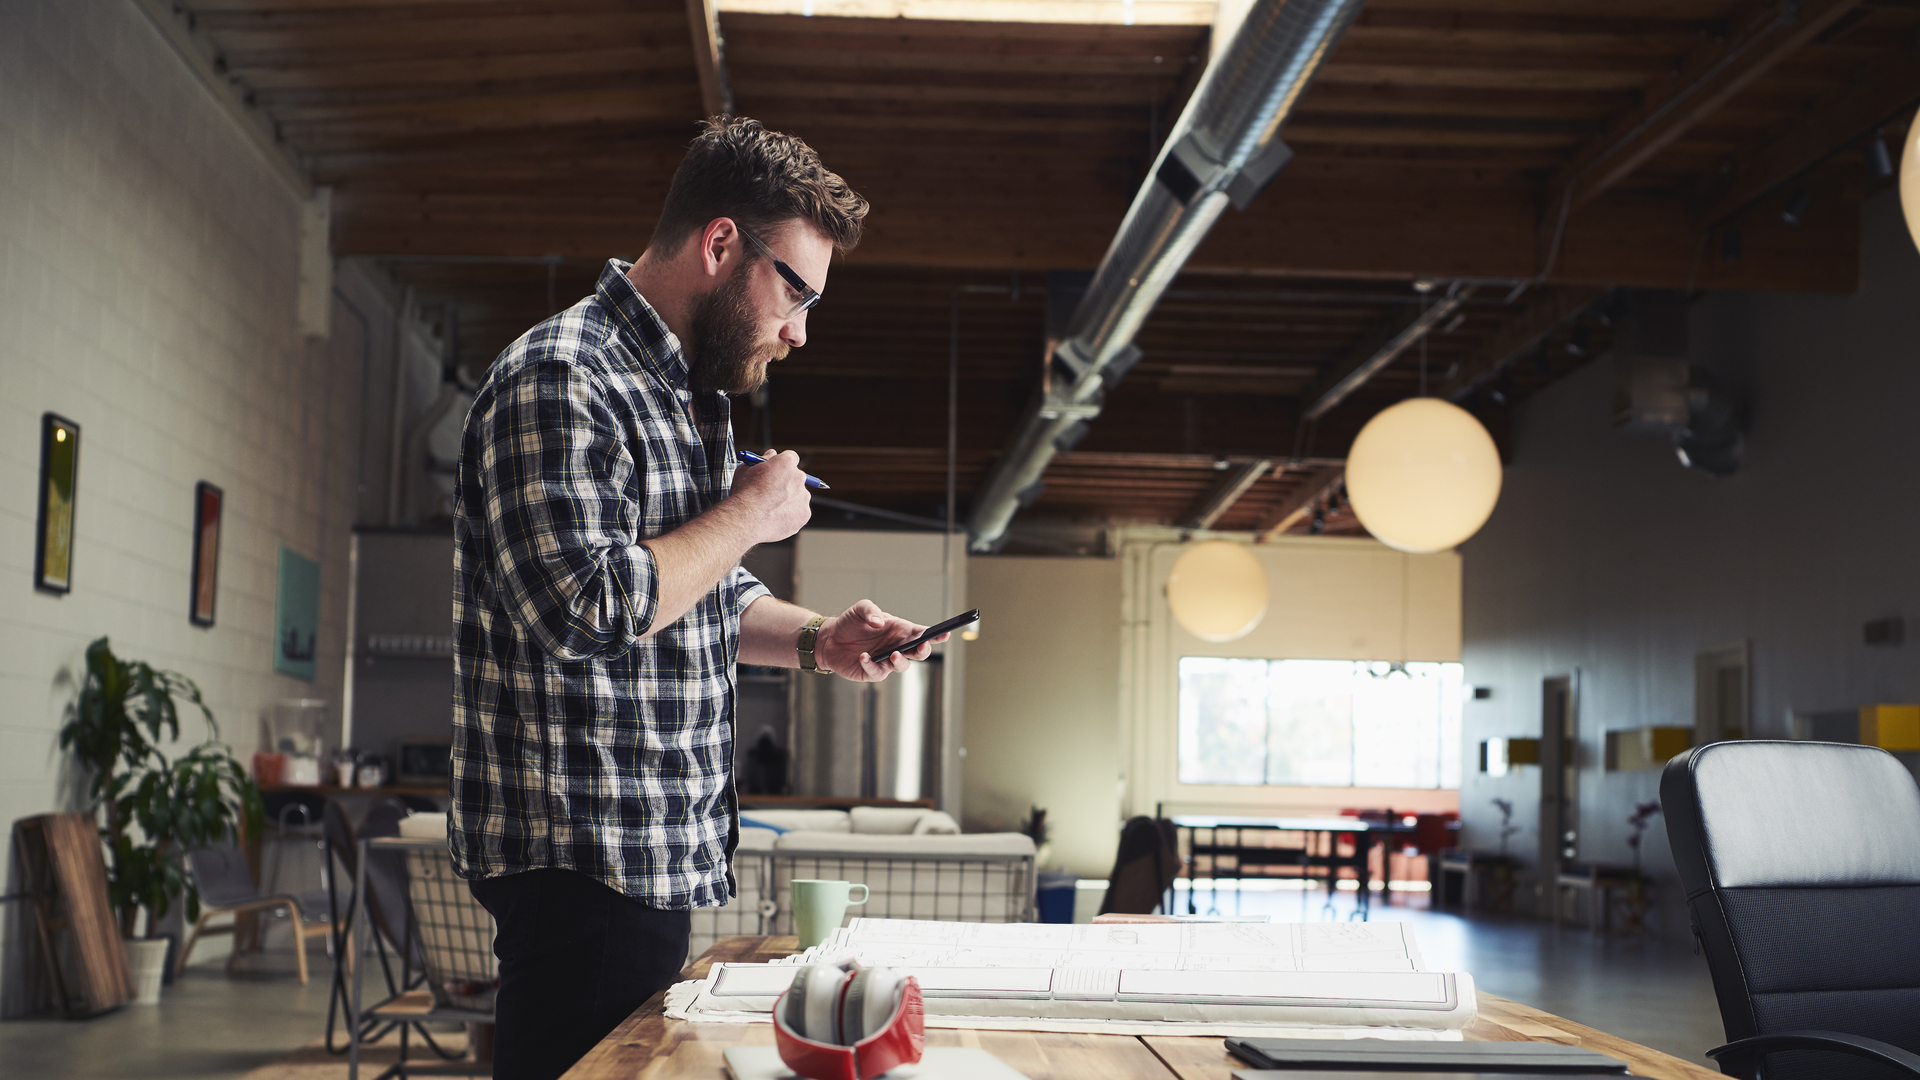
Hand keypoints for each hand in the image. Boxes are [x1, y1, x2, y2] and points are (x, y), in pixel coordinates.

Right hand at [727, 448, 810, 544]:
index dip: (782, 464)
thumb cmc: (743, 493)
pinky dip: (791, 514)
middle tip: (773, 491)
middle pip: (796, 476)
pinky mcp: (804, 514)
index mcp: (786, 463)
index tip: (776, 470)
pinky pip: (800, 512)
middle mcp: (798, 478)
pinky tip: (776, 517)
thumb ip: (762, 459)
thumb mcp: (746, 469)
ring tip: (771, 507)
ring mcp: (803, 497)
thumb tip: (771, 454)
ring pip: (799, 495)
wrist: (745, 520)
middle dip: (787, 482)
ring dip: (789, 498)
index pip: (791, 457)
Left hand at [815, 599, 947, 681]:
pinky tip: (864, 656)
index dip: (936, 635)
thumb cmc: (850, 622)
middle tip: (922, 646)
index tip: (945, 634)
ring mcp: (886, 660)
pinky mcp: (873, 671)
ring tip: (893, 654)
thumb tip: (880, 623)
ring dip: (901, 661)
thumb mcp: (860, 608)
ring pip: (902, 665)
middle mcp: (897, 646)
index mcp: (900, 630)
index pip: (922, 633)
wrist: (830, 639)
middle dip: (924, 650)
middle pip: (918, 652)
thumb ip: (871, 611)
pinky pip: (878, 672)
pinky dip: (872, 665)